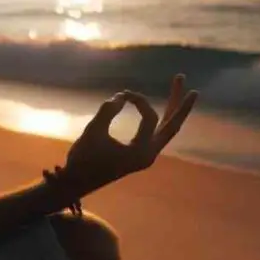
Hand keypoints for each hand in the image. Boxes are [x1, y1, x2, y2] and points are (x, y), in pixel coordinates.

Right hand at [61, 74, 198, 194]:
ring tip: (179, 88)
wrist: (78, 182)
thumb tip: (122, 97)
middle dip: (179, 102)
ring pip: (168, 129)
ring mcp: (148, 156)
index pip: (150, 118)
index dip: (138, 101)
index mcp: (140, 152)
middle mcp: (150, 155)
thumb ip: (107, 111)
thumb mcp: (92, 131)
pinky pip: (160, 133)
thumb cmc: (83, 158)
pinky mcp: (142, 155)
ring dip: (174, 109)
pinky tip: (167, 108)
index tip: (122, 95)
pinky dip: (163, 118)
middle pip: (172, 125)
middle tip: (182, 77)